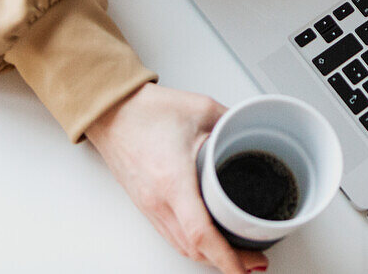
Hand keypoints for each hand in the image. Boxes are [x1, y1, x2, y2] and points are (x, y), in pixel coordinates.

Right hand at [85, 83, 268, 273]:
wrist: (110, 111)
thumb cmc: (147, 111)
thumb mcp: (203, 109)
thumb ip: (233, 123)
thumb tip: (256, 131)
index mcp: (173, 180)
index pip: (201, 232)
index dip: (226, 257)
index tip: (246, 269)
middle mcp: (159, 201)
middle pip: (195, 249)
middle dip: (228, 263)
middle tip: (257, 261)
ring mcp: (150, 207)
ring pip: (182, 246)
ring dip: (210, 258)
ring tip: (239, 258)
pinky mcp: (146, 205)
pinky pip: (172, 236)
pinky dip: (194, 246)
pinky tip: (209, 244)